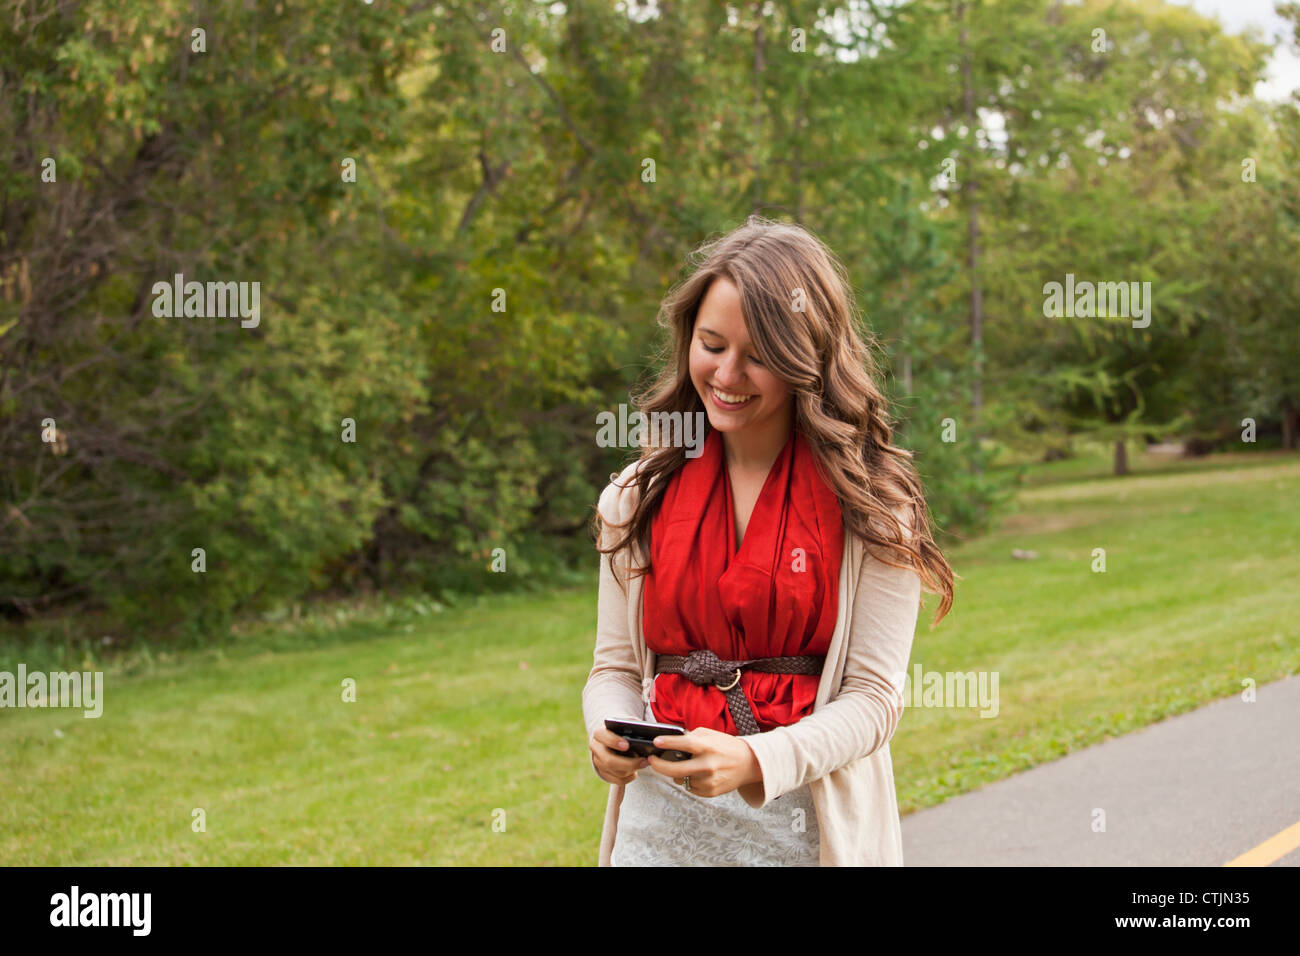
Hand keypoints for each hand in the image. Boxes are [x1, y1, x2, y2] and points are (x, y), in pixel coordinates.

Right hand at [588, 724, 649, 784]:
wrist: (614, 741)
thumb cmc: (623, 731)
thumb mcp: (626, 725)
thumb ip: (632, 725)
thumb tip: (643, 730)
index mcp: (600, 733)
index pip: (603, 736)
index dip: (614, 741)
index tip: (627, 745)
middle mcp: (596, 748)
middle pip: (608, 760)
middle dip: (628, 763)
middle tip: (644, 761)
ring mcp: (598, 762)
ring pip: (614, 772)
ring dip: (631, 770)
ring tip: (644, 764)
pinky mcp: (603, 773)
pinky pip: (617, 780)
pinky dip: (628, 778)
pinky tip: (635, 772)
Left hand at [646, 726, 761, 797]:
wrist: (748, 764)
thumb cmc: (726, 746)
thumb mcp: (710, 735)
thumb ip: (691, 737)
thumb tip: (670, 743)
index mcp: (708, 747)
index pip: (685, 744)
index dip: (668, 743)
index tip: (656, 742)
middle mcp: (708, 765)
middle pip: (675, 770)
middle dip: (659, 766)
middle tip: (652, 761)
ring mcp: (708, 781)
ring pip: (680, 779)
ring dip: (677, 773)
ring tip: (687, 765)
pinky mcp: (710, 792)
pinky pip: (689, 787)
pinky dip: (689, 780)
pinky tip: (698, 773)